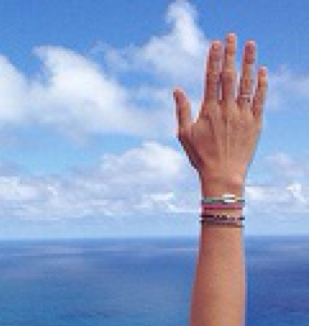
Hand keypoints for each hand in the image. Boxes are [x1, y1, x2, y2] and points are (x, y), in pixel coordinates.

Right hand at [174, 33, 266, 195]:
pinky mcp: (255, 123)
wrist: (223, 175)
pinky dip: (261, 84)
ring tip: (250, 45)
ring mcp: (242, 115)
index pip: (211, 79)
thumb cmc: (201, 156)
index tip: (215, 44)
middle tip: (232, 37)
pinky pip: (260, 99)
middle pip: (229, 76)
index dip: (213, 59)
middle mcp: (226, 110)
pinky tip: (262, 71)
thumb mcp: (184, 135)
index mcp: (208, 111)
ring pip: (246, 83)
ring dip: (248, 62)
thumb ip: (181, 110)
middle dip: (230, 54)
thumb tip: (176, 89)